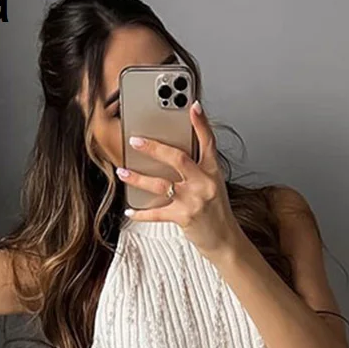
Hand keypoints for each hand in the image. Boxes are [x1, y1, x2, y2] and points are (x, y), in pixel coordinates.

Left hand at [116, 101, 244, 261]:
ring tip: (123, 172)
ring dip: (138, 178)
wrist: (225, 241)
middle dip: (154, 148)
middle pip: (177, 158)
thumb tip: (172, 157)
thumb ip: (198, 171)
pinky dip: (141, 213)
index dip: (201, 123)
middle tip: (136, 140)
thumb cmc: (217, 213)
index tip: (193, 106)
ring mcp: (194, 200)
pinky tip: (130, 210)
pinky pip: (156, 213)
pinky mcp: (184, 217)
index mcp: (213, 172)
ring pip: (160, 184)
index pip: (208, 142)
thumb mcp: (214, 186)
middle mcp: (204, 183)